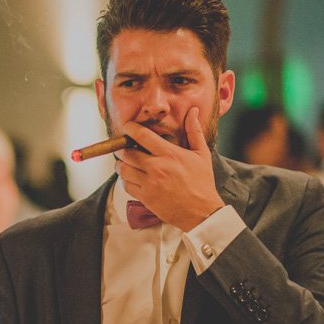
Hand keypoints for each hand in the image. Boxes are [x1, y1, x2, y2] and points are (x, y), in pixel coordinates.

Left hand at [116, 107, 224, 231]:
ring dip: (121, 163)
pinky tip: (131, 176)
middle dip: (122, 147)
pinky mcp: (145, 197)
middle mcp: (157, 167)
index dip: (130, 128)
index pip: (142, 136)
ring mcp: (149, 183)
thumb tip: (193, 111)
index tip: (128, 127)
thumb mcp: (202, 154)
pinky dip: (125, 179)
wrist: (201, 212)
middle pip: (127, 152)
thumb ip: (194, 131)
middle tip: (124, 146)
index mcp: (170, 154)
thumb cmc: (202, 182)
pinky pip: (125, 185)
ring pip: (123, 169)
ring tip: (126, 161)